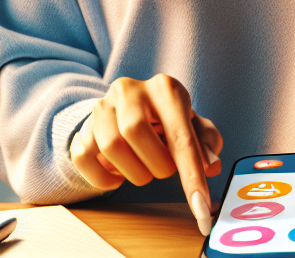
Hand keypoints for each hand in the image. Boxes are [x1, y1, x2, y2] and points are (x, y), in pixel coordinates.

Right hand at [69, 73, 222, 234]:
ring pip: (111, 145)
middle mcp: (130, 90)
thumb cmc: (165, 119)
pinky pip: (84, 157)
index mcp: (164, 88)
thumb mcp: (191, 123)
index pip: (179, 133)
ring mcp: (102, 107)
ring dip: (133, 172)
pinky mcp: (83, 127)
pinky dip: (104, 178)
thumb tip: (211, 163)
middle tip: (164, 169)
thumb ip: (206, 141)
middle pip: (136, 131)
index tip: (201, 206)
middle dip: (156, 164)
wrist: (127, 107)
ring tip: (143, 168)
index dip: (192, 173)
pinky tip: (119, 174)